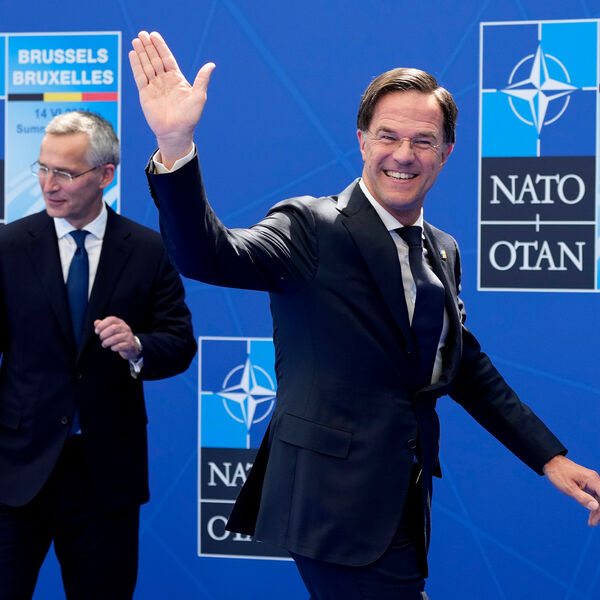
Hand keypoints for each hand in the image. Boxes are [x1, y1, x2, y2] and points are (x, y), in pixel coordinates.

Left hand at [94, 317, 140, 360]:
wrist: (131, 346)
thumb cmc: (119, 337)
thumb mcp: (111, 329)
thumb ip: (103, 325)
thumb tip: (96, 323)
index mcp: (120, 322)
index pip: (111, 319)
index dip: (102, 325)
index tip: (96, 331)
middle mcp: (125, 328)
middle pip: (113, 328)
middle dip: (104, 334)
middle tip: (101, 338)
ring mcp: (128, 336)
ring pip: (116, 338)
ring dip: (107, 342)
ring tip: (104, 344)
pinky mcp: (130, 344)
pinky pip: (119, 346)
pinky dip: (113, 348)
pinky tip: (112, 348)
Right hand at [128, 30, 214, 166]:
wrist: (177, 132)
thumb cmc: (190, 117)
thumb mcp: (199, 96)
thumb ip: (202, 79)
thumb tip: (211, 65)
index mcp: (177, 79)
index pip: (167, 58)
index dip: (161, 47)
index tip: (154, 35)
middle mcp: (165, 81)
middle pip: (155, 59)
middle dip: (149, 47)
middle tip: (143, 33)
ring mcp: (154, 86)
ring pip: (146, 66)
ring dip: (141, 53)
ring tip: (136, 39)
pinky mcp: (145, 94)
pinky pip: (140, 76)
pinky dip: (136, 65)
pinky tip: (133, 54)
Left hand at [543, 455, 599, 525]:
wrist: (551, 462)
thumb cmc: (558, 473)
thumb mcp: (568, 488)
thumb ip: (582, 498)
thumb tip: (595, 507)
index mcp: (592, 479)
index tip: (596, 519)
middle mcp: (595, 479)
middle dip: (599, 512)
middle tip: (592, 523)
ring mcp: (592, 481)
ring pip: (599, 498)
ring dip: (596, 510)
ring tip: (591, 521)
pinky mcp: (588, 483)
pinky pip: (595, 495)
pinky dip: (593, 504)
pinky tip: (590, 512)